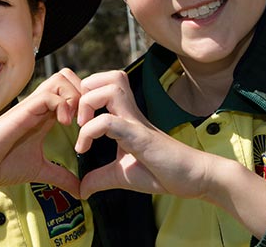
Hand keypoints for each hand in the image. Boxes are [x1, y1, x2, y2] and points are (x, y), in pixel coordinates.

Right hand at [0, 68, 82, 197]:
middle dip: (85, 93)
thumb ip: (61, 177)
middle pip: (69, 76)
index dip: (86, 102)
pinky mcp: (23, 111)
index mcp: (45, 115)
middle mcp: (40, 105)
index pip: (72, 91)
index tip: (91, 125)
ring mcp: (31, 106)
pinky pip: (49, 95)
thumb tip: (81, 192)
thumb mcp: (40, 171)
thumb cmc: (2, 166)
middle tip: (87, 119)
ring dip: (75, 97)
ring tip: (76, 122)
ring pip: (61, 79)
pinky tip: (63, 125)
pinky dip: (62, 106)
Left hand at [75, 70, 210, 199]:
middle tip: (77, 117)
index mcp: (126, 116)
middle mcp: (130, 113)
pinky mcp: (139, 136)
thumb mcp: (122, 175)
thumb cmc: (161, 172)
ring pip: (111, 87)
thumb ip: (100, 178)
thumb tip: (82, 190)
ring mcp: (135, 122)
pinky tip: (84, 149)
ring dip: (88, 102)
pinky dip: (90, 131)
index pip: (105, 84)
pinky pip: (110, 121)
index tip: (74, 122)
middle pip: (109, 76)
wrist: (192, 178)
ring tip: (82, 126)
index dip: (85, 95)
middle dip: (85, 90)